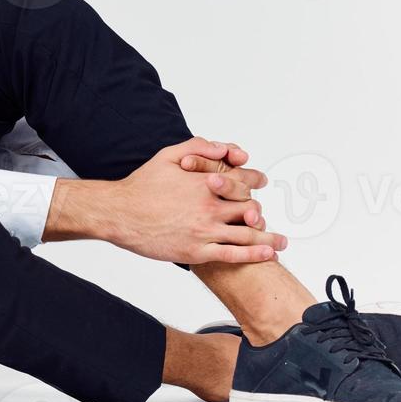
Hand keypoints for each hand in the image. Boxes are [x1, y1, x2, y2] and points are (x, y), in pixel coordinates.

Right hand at [94, 137, 286, 263]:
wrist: (119, 213)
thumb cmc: (141, 185)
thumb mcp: (167, 155)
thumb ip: (198, 147)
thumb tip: (224, 150)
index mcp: (204, 183)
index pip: (242, 181)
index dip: (255, 181)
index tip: (261, 183)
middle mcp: (209, 206)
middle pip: (249, 209)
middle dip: (261, 212)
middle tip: (268, 218)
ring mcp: (204, 231)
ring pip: (248, 235)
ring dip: (269, 238)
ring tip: (281, 242)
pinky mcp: (197, 251)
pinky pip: (233, 254)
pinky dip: (254, 254)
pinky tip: (267, 254)